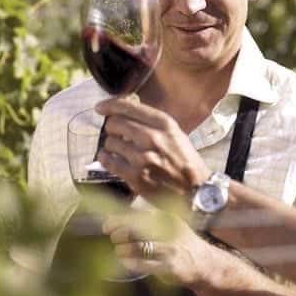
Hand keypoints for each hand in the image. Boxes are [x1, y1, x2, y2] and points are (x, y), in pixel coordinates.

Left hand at [95, 97, 210, 202]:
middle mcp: (152, 137)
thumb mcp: (175, 134)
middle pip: (114, 123)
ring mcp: (142, 157)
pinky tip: (112, 159)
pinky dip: (106, 159)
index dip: (109, 105)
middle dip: (112, 128)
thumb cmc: (185, 161)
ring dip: (111, 146)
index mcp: (164, 124)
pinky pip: (108, 161)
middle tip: (116, 135)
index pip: (128, 107)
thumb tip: (124, 112)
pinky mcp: (135, 176)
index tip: (100, 108)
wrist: (195, 190)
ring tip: (121, 151)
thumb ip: (152, 122)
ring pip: (110, 142)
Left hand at [102, 209, 211, 285]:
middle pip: (136, 229)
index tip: (107, 225)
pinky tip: (127, 262)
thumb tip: (117, 217)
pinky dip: (131, 263)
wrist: (205, 263)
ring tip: (119, 251)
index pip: (138, 215)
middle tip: (113, 238)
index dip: (119, 220)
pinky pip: (144, 264)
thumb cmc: (182, 243)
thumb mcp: (170, 225)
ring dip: (123, 249)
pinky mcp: (170, 266)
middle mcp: (169, 231)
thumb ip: (148, 221)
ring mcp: (170, 249)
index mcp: (167, 218)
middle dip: (119, 233)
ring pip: (139, 247)